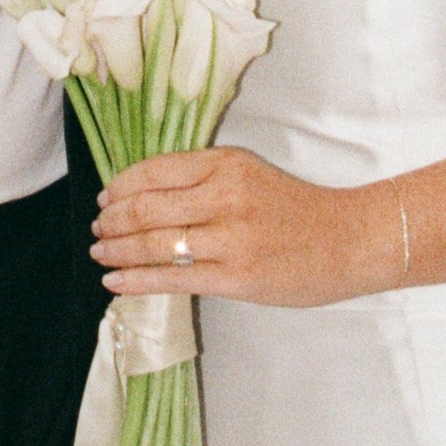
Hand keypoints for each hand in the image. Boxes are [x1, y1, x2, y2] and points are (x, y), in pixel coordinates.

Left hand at [92, 148, 378, 308]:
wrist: (348, 240)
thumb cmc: (297, 209)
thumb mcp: (249, 174)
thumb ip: (202, 179)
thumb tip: (143, 196)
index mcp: (225, 163)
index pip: (153, 171)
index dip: (119, 187)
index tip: (105, 198)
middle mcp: (224, 195)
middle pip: (145, 207)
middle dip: (111, 221)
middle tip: (98, 230)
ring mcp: (229, 238)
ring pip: (153, 244)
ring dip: (117, 251)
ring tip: (100, 255)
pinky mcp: (235, 277)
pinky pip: (172, 278)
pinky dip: (135, 281)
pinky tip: (115, 283)